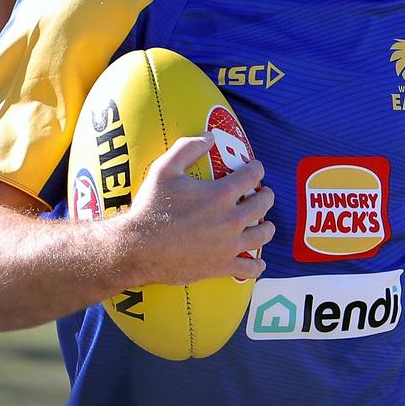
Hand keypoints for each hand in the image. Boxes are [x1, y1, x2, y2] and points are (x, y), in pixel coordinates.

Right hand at [119, 135, 274, 286]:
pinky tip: (258, 262)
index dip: (257, 169)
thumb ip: (188, 148)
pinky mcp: (222, 266)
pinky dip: (257, 265)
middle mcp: (231, 219)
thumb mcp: (165, 169)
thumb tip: (209, 136)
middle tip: (262, 194)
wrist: (138, 248)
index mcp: (221, 194)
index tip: (255, 168)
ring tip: (264, 224)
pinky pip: (250, 269)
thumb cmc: (151, 207)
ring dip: (267, 227)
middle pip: (263, 204)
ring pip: (262, 235)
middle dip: (266, 195)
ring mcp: (229, 245)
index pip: (252, 175)